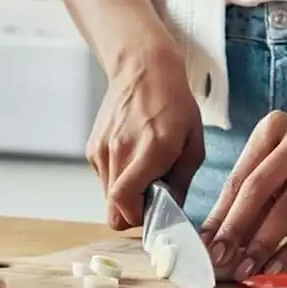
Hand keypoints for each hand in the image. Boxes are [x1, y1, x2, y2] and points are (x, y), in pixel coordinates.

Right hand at [88, 50, 204, 229]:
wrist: (143, 69)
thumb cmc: (173, 103)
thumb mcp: (193, 143)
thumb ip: (182, 182)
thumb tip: (171, 210)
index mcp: (150, 150)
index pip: (124, 203)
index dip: (138, 219)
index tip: (155, 212)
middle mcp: (120, 152)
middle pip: (113, 210)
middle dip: (132, 212)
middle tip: (151, 196)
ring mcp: (102, 150)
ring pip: (107, 198)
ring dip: (126, 194)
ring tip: (144, 170)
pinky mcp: (93, 148)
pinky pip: (104, 179)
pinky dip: (118, 178)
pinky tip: (132, 157)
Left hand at [202, 111, 286, 279]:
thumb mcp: (279, 170)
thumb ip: (250, 197)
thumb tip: (215, 239)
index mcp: (274, 127)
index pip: (241, 175)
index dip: (220, 212)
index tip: (204, 244)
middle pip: (260, 185)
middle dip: (236, 226)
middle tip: (219, 258)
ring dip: (263, 241)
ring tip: (246, 268)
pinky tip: (276, 266)